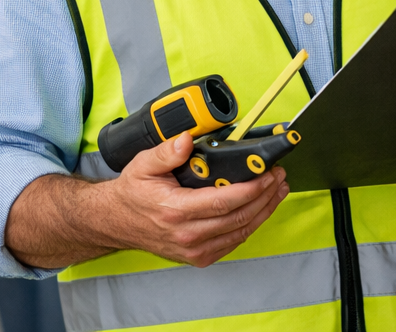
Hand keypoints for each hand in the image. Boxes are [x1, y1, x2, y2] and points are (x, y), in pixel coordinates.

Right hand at [103, 134, 289, 267]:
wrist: (116, 222)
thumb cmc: (133, 193)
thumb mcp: (143, 165)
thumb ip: (167, 151)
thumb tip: (186, 139)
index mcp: (176, 211)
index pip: (224, 201)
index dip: (252, 189)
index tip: (268, 174)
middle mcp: (187, 235)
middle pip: (239, 217)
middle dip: (265, 196)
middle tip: (278, 177)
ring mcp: (194, 250)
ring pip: (240, 232)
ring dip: (264, 211)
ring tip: (278, 191)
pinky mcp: (199, 257)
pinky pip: (233, 242)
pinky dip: (251, 225)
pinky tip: (261, 209)